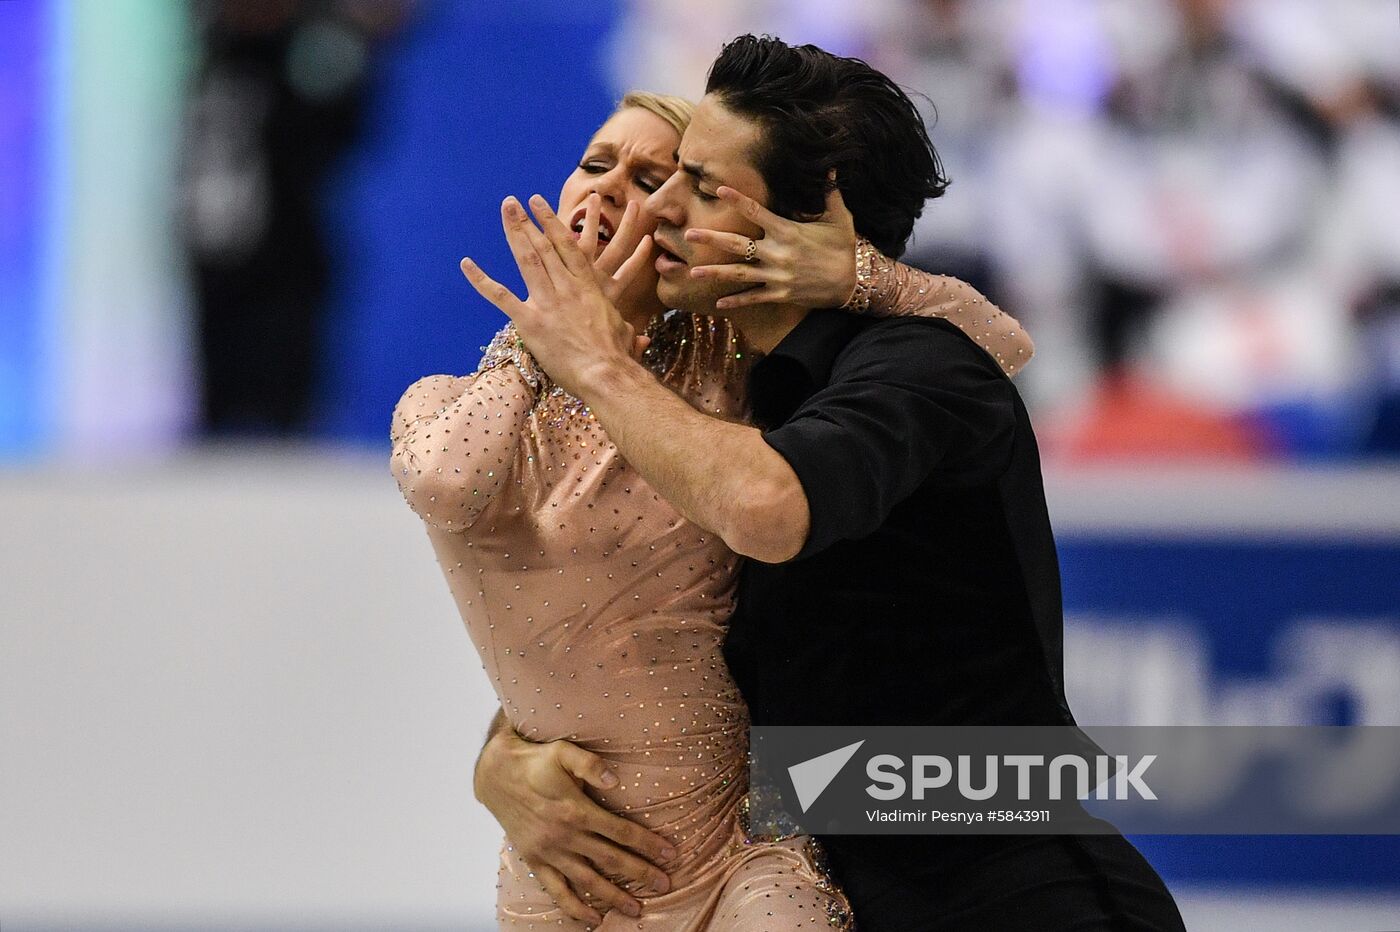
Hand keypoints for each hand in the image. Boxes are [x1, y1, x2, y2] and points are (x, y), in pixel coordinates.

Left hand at [460, 195, 652, 396]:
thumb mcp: (624, 335)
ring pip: (527, 260)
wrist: (606, 373)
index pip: (568, 247)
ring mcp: (547, 302)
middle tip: (512, 202)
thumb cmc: (618, 356)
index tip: (540, 205)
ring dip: (513, 233)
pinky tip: (466, 264)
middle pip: (544, 247)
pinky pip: (500, 296)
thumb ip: (626, 331)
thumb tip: (640, 342)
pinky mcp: (530, 321)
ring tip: (504, 212)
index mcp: (588, 288)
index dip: (552, 223)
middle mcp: (566, 288)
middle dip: (527, 222)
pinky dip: (481, 280)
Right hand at [474, 728, 676, 924]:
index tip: (670, 854)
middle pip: (611, 860)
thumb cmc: (535, 760)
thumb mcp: (563, 752)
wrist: (496, 775)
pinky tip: (592, 919)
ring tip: (636, 909)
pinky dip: (574, 908)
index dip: (647, 843)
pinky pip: (557, 891)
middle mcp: (565, 836)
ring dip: (613, 897)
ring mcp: (550, 852)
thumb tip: (615, 780)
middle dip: (641, 873)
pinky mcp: (535, 861)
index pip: (621, 832)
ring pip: (588, 881)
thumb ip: (589, 764)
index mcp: (576, 810)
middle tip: (665, 884)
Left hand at [684, 181, 856, 310]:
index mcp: (787, 231)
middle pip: (737, 244)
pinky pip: (753, 298)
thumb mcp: (839, 218)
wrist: (854, 282)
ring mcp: (777, 275)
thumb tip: (831, 166)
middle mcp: (777, 253)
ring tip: (692, 272)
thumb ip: (829, 193)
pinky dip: (736, 301)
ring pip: (739, 273)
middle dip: (711, 239)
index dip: (736, 199)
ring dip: (714, 273)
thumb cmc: (844, 247)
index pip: (756, 211)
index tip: (718, 188)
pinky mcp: (780, 293)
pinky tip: (718, 304)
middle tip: (688, 235)